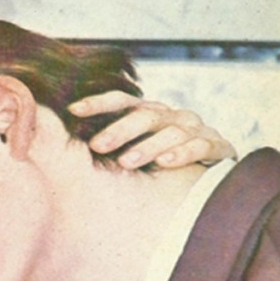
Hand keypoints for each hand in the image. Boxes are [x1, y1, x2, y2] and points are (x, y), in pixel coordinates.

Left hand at [68, 91, 235, 168]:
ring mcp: (196, 130)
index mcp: (149, 114)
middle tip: (96, 147)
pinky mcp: (217, 146)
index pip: (122, 102)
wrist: (215, 178)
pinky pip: (201, 146)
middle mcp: (172, 117)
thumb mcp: (136, 151)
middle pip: (145, 116)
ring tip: (126, 162)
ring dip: (147, 146)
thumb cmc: (165, 164)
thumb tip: (62, 144)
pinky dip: (183, 153)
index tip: (73, 111)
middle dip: (119, 131)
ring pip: (171, 132)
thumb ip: (110, 147)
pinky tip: (165, 163)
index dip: (98, 103)